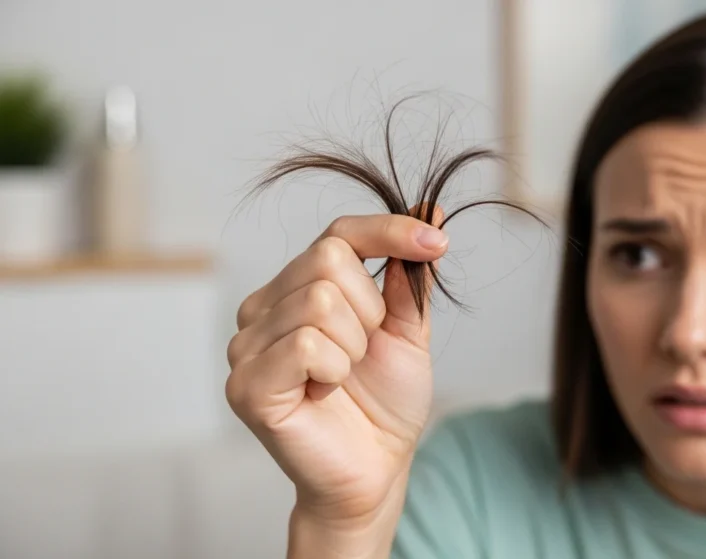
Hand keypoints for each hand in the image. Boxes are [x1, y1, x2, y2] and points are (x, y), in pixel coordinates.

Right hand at [225, 209, 447, 524]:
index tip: (438, 244)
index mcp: (297, 288)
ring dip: (355, 347)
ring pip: (321, 302)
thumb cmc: (385, 404)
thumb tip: (429, 211)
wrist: (377, 469)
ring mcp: (247, 345)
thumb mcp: (407, 330)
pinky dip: (334, 371)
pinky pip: (307, 344)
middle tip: (363, 355)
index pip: (338, 233)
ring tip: (343, 377)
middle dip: (372, 311)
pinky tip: (324, 394)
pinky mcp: (246, 384)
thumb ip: (408, 276)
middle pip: (330, 260)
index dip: (390, 231)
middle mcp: (263, 308)